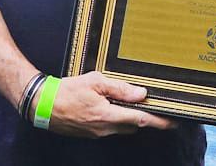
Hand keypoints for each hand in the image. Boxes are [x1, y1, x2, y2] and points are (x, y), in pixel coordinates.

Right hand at [45, 71, 176, 137]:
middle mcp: (105, 129)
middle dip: (144, 117)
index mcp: (108, 115)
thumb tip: (142, 94)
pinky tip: (109, 106)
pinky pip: (110, 128)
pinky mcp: (90, 134)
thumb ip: (120, 88)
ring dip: (128, 117)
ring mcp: (97, 134)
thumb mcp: (96, 82)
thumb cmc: (67, 91)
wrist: (42, 105)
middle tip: (151, 104)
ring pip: (122, 127)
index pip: (141, 120)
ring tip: (126, 101)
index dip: (160, 122)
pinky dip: (115, 119)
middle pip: (134, 125)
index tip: (173, 121)